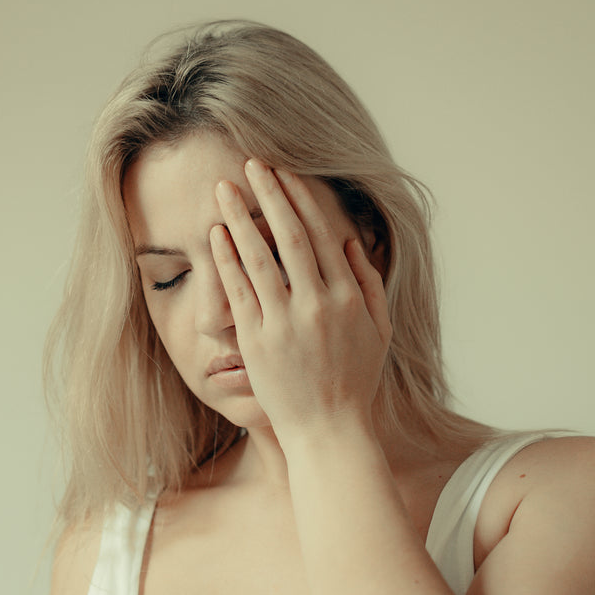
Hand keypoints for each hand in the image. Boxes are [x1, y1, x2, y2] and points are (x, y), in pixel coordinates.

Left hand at [210, 156, 391, 443]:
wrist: (329, 430)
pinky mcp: (257, 340)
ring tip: (225, 189)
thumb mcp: (377, 331)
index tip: (286, 174)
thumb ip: (368, 284)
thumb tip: (350, 242)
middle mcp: (317, 304)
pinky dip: (227, 258)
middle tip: (253, 164)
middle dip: (270, 194)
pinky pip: (239, 289)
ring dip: (241, 216)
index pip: (322, 234)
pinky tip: (217, 233)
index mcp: (347, 297)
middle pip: (290, 235)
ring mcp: (285, 321)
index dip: (301, 199)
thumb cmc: (354, 382)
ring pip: (259, 256)